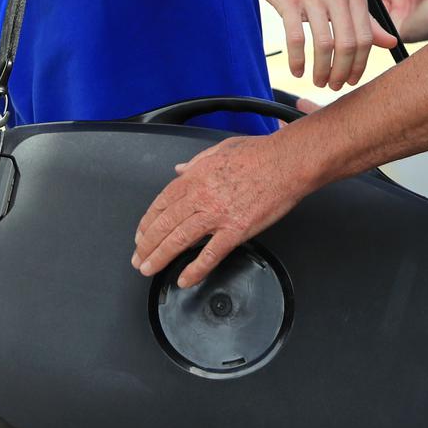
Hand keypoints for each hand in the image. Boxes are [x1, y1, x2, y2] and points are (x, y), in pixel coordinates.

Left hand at [132, 133, 306, 288]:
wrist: (288, 162)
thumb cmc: (260, 153)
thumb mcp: (220, 149)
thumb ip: (196, 162)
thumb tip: (180, 169)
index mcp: (196, 177)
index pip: (161, 203)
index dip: (147, 222)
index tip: (141, 234)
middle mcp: (201, 196)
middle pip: (164, 225)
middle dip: (146, 245)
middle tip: (139, 258)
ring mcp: (217, 215)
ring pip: (179, 240)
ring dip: (160, 257)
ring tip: (149, 268)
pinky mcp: (236, 230)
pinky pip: (210, 254)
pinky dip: (195, 269)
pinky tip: (185, 278)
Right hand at [253, 0, 397, 89]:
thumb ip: (366, 17)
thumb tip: (390, 42)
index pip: (365, 36)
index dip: (361, 63)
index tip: (354, 79)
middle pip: (347, 44)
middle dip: (342, 72)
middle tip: (336, 86)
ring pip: (324, 44)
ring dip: (321, 70)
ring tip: (318, 81)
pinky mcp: (289, 0)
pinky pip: (296, 38)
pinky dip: (298, 59)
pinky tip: (298, 70)